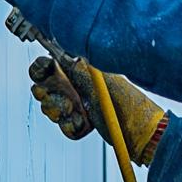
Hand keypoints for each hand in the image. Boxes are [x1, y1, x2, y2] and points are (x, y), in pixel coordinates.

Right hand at [28, 56, 165, 164]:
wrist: (140, 132)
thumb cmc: (129, 103)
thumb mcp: (101, 80)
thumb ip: (77, 67)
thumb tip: (58, 49)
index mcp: (80, 70)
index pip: (48, 66)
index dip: (41, 70)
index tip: (45, 75)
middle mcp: (76, 86)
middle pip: (43, 88)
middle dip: (51, 96)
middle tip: (69, 100)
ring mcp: (77, 105)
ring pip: (51, 109)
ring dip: (63, 113)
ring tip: (80, 113)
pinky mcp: (80, 124)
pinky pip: (63, 127)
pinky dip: (72, 127)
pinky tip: (86, 125)